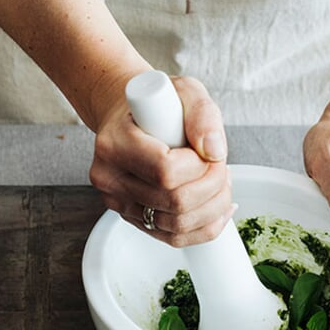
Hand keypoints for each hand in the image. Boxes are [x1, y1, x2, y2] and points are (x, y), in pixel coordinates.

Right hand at [89, 75, 233, 246]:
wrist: (133, 117)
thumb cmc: (158, 105)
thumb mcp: (184, 91)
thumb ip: (202, 114)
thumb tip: (214, 152)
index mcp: (114, 144)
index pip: (166, 171)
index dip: (200, 166)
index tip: (207, 150)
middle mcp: (110, 179)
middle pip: (175, 202)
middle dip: (212, 187)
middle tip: (219, 166)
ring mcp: (119, 203)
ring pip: (178, 225)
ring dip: (213, 207)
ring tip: (219, 182)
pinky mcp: (133, 219)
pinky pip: (175, 238)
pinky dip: (205, 226)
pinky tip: (218, 208)